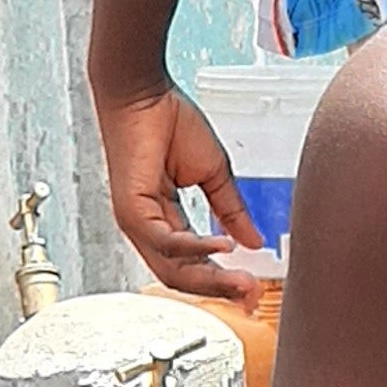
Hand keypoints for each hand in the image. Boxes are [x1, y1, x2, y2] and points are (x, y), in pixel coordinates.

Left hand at [98, 76, 263, 292]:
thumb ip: (230, 210)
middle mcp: (147, 227)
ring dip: (211, 278)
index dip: (224, 280)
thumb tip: (253, 240)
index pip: (193, 264)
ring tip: (243, 280)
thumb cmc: (167, 120)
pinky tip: (224, 245)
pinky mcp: (132, 210)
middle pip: (183, 276)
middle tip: (252, 295)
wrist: (144, 92)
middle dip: (221, 289)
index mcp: (164, 220)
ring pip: (172, 268)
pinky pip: (166, 242)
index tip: (254, 289)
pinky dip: (197, 247)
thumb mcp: (213, 173)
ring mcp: (135, 221)